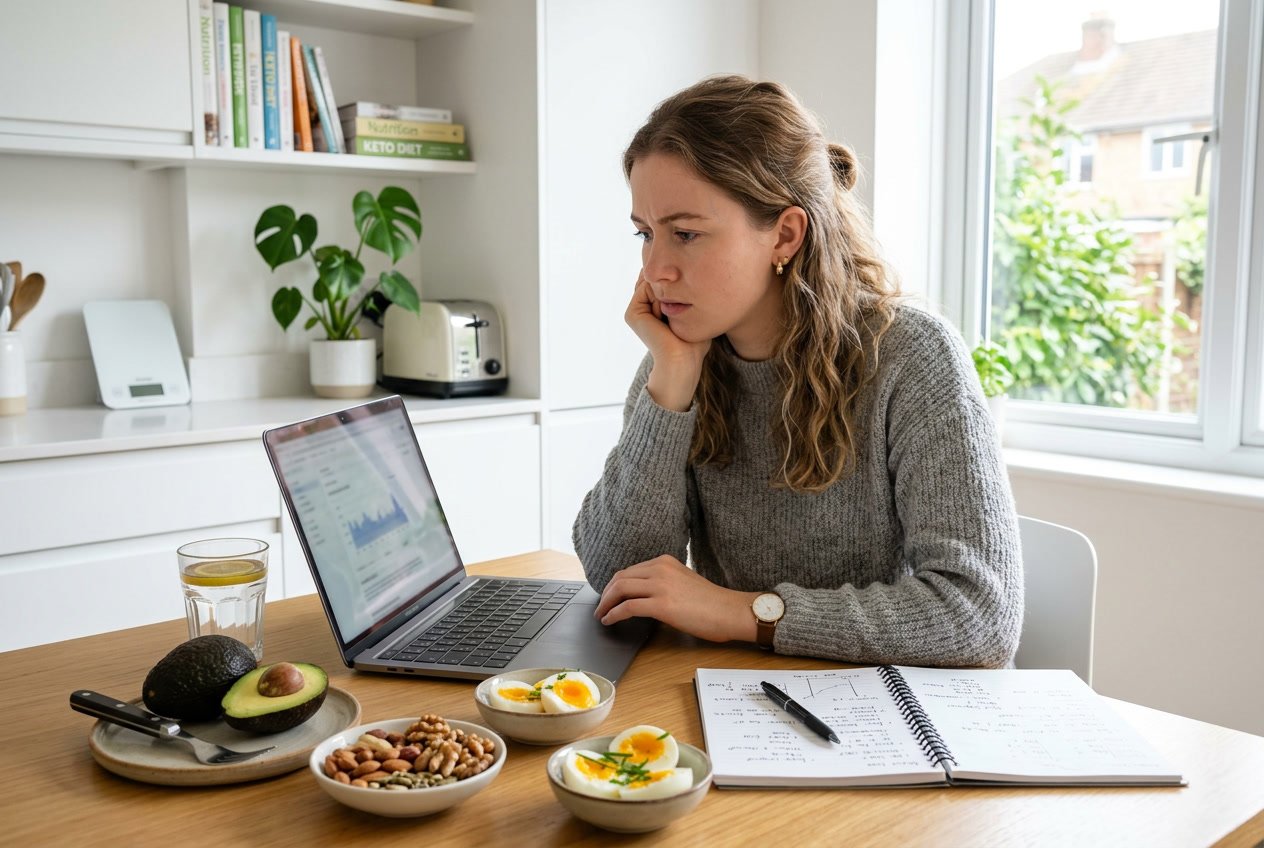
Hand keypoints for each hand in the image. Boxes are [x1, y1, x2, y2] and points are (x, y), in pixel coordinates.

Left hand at [595, 555, 760, 642]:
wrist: (730, 611)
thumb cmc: (712, 603)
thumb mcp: (683, 581)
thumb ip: (663, 583)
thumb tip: (644, 597)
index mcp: (665, 561)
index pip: (630, 570)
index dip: (615, 584)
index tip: (609, 595)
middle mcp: (660, 569)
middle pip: (621, 577)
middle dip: (606, 593)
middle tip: (601, 606)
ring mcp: (661, 585)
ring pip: (621, 589)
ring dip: (606, 603)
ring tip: (602, 614)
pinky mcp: (662, 605)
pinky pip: (628, 607)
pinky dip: (614, 614)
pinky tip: (610, 620)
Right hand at [624, 276, 709, 411]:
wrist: (683, 361)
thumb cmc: (693, 342)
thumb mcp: (693, 313)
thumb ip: (686, 293)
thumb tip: (683, 275)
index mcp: (654, 307)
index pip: (665, 281)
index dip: (679, 285)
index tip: (688, 306)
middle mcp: (642, 307)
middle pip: (657, 279)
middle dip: (673, 288)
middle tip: (680, 313)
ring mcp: (636, 310)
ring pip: (653, 282)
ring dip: (668, 295)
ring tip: (672, 317)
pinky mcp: (632, 313)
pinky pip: (647, 289)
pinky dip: (661, 299)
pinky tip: (665, 318)